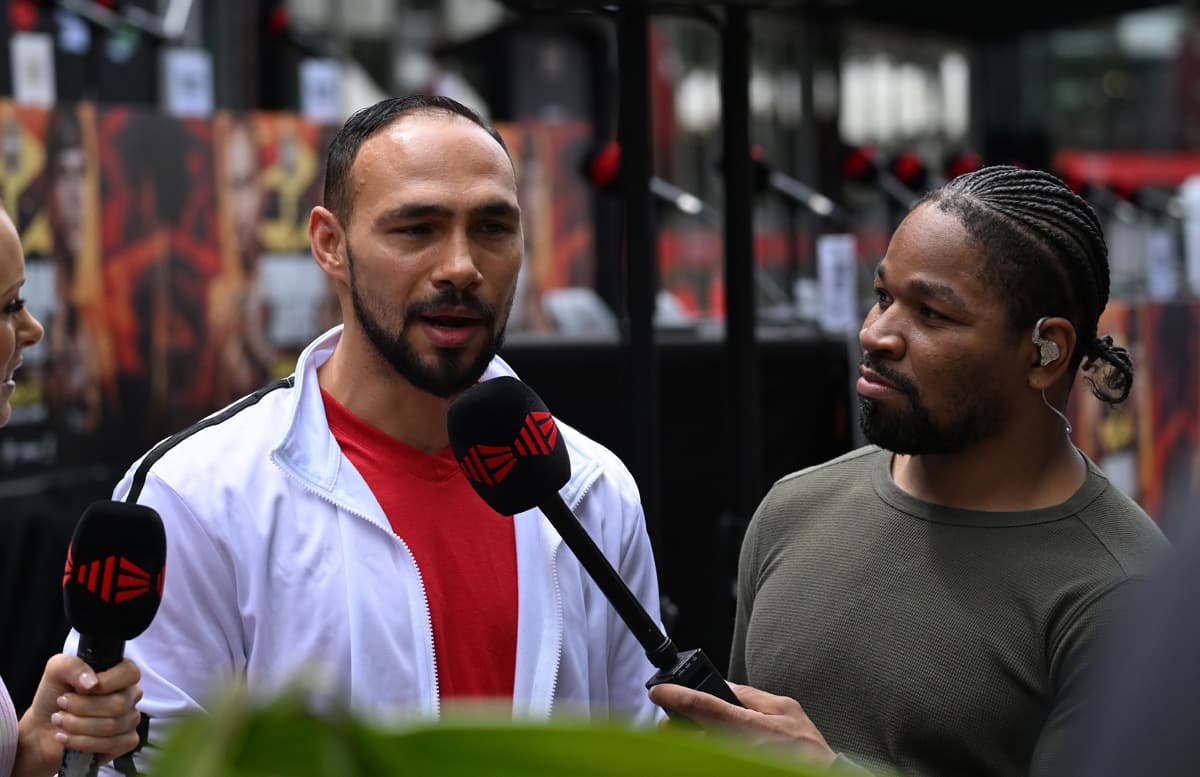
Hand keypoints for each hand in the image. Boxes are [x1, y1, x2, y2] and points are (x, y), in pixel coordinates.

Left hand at [12, 654, 142, 776]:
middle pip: (119, 704)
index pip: (130, 673)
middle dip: (82, 708)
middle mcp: (130, 695)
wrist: (42, 728)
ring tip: (59, 722)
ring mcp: (131, 719)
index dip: (106, 683)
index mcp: (120, 673)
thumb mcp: (56, 671)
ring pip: (113, 726)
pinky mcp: (125, 742)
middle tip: (61, 707)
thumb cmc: (54, 697)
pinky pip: (113, 745)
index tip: (78, 688)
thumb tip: (92, 683)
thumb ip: (72, 666)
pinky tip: (67, 738)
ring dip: (78, 726)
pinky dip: (84, 743)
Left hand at [648, 682, 835, 767]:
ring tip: (694, 733)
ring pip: (693, 751)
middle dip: (674, 724)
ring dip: (688, 740)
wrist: (820, 775)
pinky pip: (706, 761)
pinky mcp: (729, 770)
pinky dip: (704, 752)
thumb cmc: (806, 747)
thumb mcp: (785, 708)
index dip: (675, 696)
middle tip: (674, 718)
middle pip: (686, 734)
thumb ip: (750, 695)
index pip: (702, 705)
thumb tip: (724, 685)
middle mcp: (734, 746)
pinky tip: (711, 746)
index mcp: (746, 724)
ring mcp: (730, 762)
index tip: (657, 690)